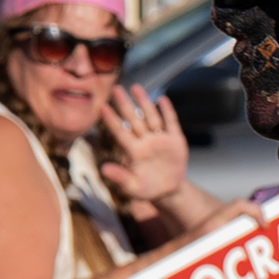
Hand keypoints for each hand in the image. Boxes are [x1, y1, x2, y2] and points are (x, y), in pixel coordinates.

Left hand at [98, 84, 192, 214]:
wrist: (168, 191)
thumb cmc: (146, 189)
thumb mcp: (132, 187)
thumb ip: (119, 177)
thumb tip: (103, 169)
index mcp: (133, 151)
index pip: (120, 133)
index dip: (112, 120)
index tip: (102, 107)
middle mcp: (145, 141)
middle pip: (134, 120)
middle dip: (125, 105)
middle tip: (116, 89)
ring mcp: (160, 139)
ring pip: (151, 117)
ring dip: (144, 103)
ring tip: (136, 88)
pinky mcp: (175, 140)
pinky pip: (171, 123)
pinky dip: (167, 112)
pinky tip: (162, 99)